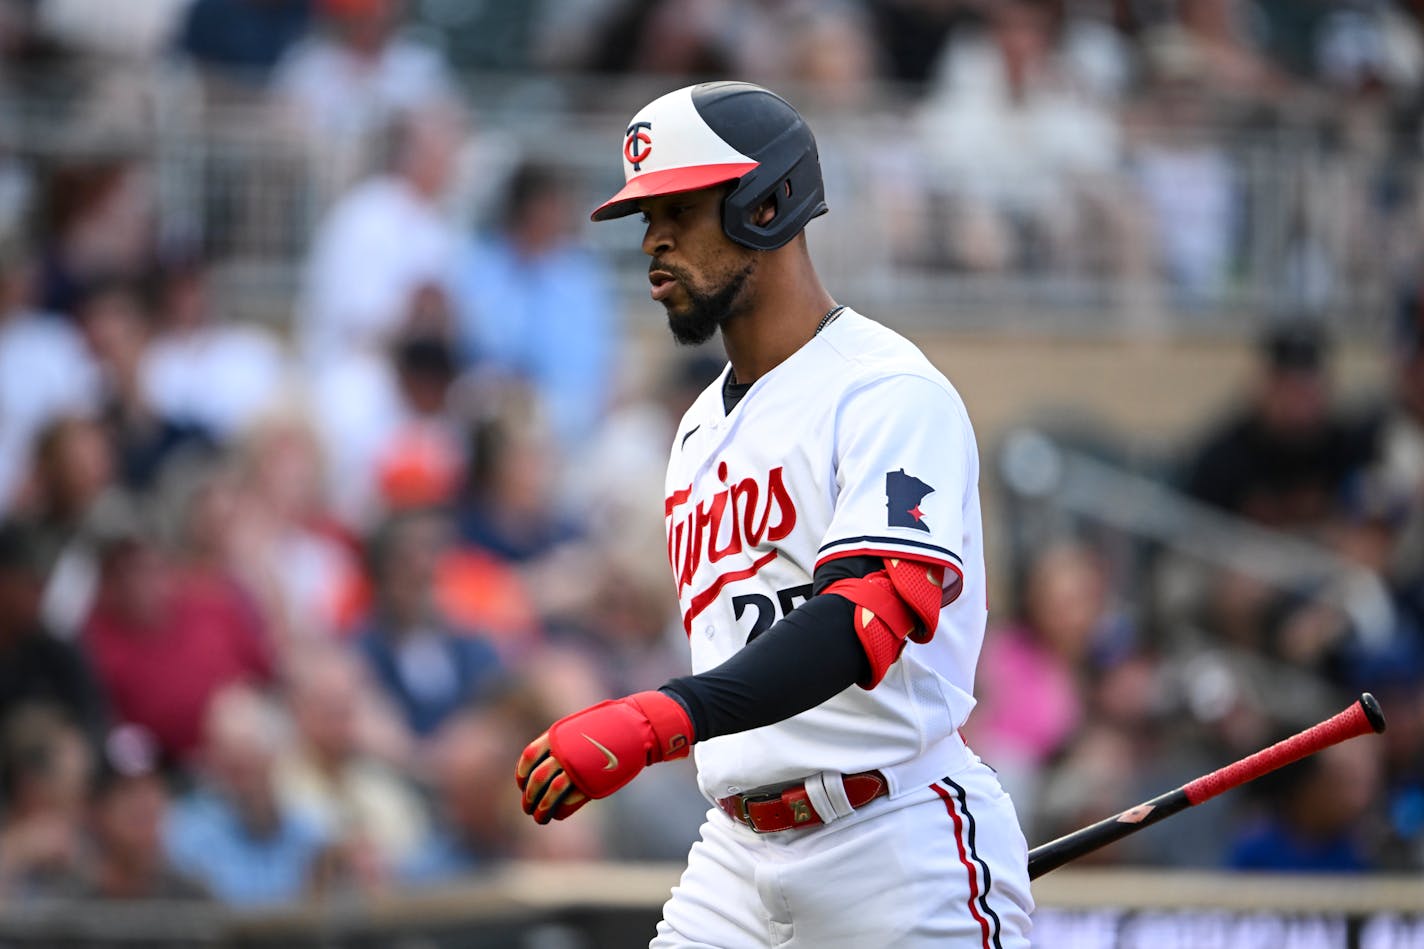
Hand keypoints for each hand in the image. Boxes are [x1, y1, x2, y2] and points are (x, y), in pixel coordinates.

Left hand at [515, 690, 692, 823]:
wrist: (637, 726)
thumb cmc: (609, 726)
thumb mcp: (578, 728)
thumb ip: (561, 744)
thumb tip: (545, 763)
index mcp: (557, 735)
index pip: (529, 757)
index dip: (521, 774)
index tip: (521, 784)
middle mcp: (564, 751)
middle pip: (537, 779)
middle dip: (529, 797)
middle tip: (527, 808)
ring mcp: (578, 767)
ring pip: (550, 794)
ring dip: (541, 810)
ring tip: (539, 818)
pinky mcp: (591, 781)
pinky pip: (569, 802)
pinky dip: (560, 811)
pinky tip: (558, 815)